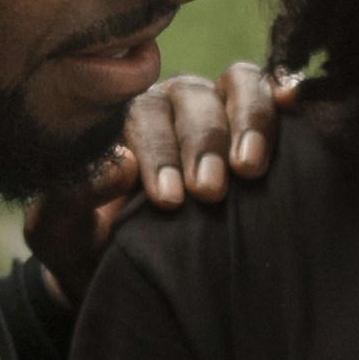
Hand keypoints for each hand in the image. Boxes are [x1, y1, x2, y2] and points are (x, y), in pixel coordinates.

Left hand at [23, 62, 299, 302]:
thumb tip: (119, 166)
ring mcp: (220, 107)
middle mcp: (173, 106)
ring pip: (239, 85)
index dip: (158, 154)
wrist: (130, 275)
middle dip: (202, 145)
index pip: (144, 118)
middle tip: (209, 191)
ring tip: (250, 166)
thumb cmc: (94, 249)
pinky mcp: (260, 123)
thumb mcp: (63, 233)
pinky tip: (295, 100)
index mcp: (124, 122)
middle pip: (194, 100)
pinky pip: (273, 90)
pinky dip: (284, 90)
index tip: (168, 200)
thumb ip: (71, 199)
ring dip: (248, 121)